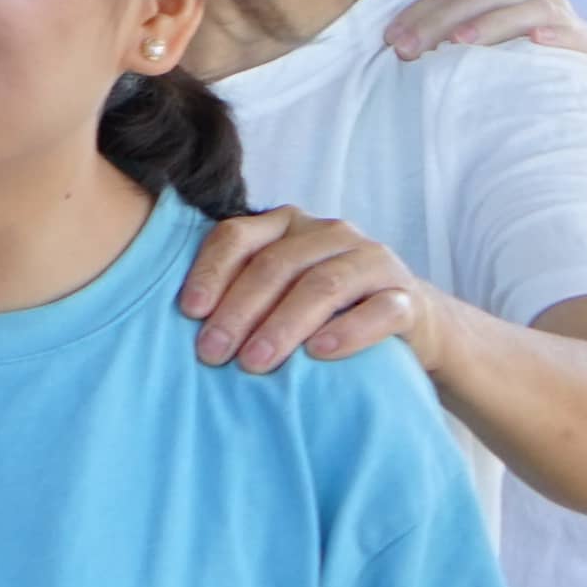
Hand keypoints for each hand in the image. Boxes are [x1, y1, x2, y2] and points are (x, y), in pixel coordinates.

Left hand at [176, 205, 424, 369]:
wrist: (408, 320)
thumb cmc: (322, 307)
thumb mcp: (279, 288)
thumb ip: (238, 288)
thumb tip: (178, 322)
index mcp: (287, 224)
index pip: (237, 236)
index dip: (210, 272)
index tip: (189, 313)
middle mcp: (330, 233)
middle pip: (276, 265)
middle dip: (239, 311)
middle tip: (213, 354)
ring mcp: (372, 262)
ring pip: (324, 285)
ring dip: (284, 325)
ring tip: (255, 362)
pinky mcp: (408, 298)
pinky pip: (379, 311)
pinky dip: (347, 332)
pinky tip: (320, 354)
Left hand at [381, 0, 586, 64]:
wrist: (572, 94)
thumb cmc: (515, 62)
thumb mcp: (479, 35)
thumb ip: (453, 4)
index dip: (421, 9)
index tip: (389, 37)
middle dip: (439, 21)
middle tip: (406, 49)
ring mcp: (562, 17)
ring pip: (523, 9)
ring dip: (491, 25)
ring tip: (460, 43)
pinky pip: (571, 33)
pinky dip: (554, 36)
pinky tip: (535, 44)